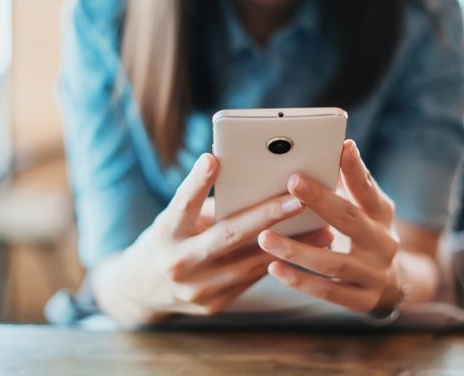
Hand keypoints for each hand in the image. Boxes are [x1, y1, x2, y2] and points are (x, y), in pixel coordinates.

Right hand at [92, 154, 332, 324]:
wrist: (142, 289)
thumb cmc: (167, 240)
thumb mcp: (175, 220)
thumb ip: (208, 205)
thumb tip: (253, 182)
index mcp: (165, 234)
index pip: (182, 205)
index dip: (196, 183)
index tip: (212, 159)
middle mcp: (178, 263)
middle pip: (227, 236)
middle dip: (267, 215)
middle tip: (299, 198)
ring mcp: (197, 289)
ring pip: (249, 263)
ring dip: (288, 245)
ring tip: (321, 227)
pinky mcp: (214, 305)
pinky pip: (250, 280)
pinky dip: (278, 263)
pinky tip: (305, 251)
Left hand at [258, 140, 400, 312]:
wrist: (390, 282)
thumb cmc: (365, 231)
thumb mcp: (366, 207)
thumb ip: (350, 182)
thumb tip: (337, 147)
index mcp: (381, 214)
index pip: (367, 188)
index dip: (355, 169)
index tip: (341, 147)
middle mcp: (382, 243)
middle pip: (350, 220)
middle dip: (321, 200)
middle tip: (291, 182)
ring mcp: (374, 274)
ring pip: (334, 263)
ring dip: (298, 250)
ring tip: (265, 237)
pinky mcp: (362, 300)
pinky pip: (328, 292)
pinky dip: (300, 281)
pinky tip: (274, 269)